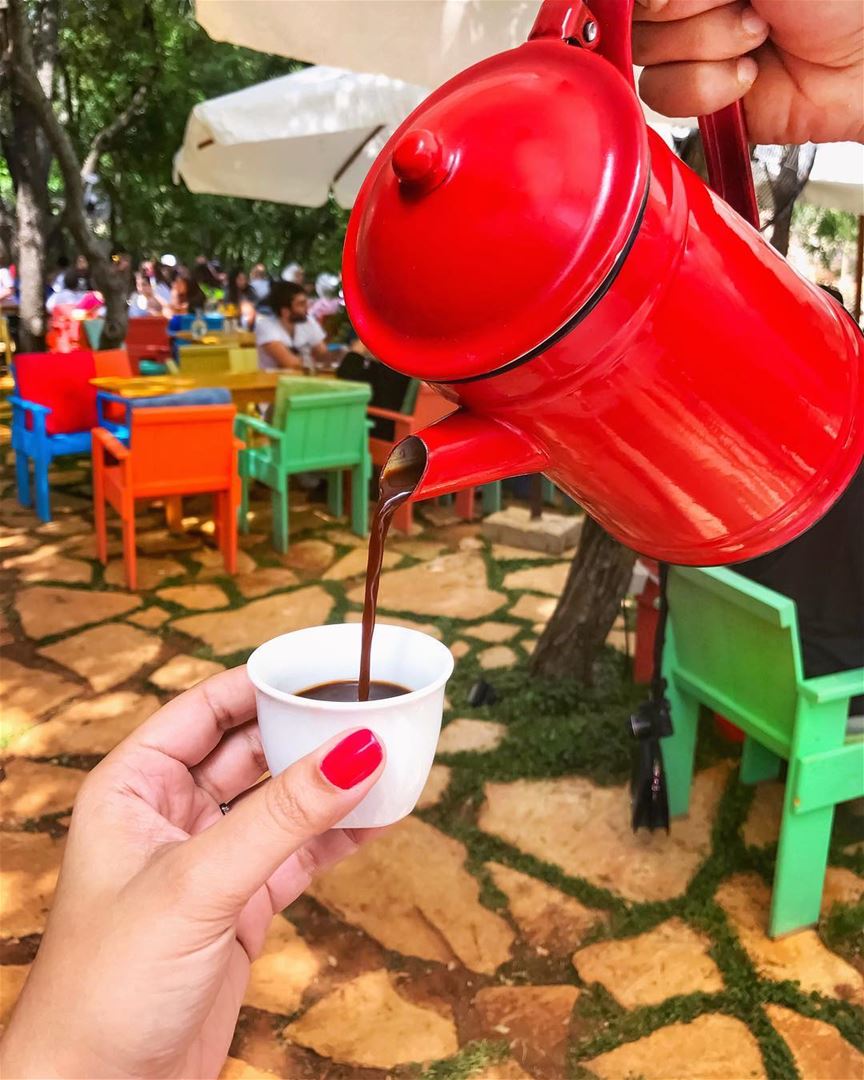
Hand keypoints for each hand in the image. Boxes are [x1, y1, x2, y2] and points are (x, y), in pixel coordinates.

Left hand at [0, 668, 384, 1078]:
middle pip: (249, 749)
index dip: (262, 683)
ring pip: (279, 802)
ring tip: (388, 758)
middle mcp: (169, 815)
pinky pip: (297, 854)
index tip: (325, 668)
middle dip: (305, 730)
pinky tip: (379, 819)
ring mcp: (209, 862)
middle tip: (368, 712)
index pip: (205, 708)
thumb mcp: (200, 883)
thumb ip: (282, 815)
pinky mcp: (239, 907)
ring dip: (328, 784)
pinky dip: (338, 837)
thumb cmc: (107, 986)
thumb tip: (356, 750)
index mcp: (132, 786)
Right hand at [634, 0, 863, 143]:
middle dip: (691, 13)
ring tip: (757, 39)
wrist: (862, 62)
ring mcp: (688, 49)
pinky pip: (665, 96)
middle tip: (746, 6)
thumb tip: (641, 0)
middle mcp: (686, 4)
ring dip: (709, 49)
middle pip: (639, 15)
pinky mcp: (696, 95)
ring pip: (649, 55)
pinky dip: (710, 88)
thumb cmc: (833, 0)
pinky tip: (747, 76)